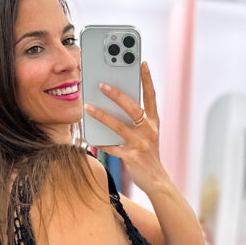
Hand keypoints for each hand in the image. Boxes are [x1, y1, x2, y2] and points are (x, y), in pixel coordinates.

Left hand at [83, 61, 164, 194]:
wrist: (157, 181)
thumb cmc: (148, 154)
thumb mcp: (147, 134)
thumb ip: (135, 120)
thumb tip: (114, 105)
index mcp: (153, 122)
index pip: (151, 97)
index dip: (147, 80)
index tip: (142, 63)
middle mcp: (149, 131)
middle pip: (133, 108)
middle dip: (117, 95)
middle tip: (102, 84)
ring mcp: (141, 144)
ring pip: (119, 126)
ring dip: (102, 115)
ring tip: (88, 106)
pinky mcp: (132, 158)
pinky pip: (113, 148)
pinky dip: (101, 142)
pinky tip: (90, 136)